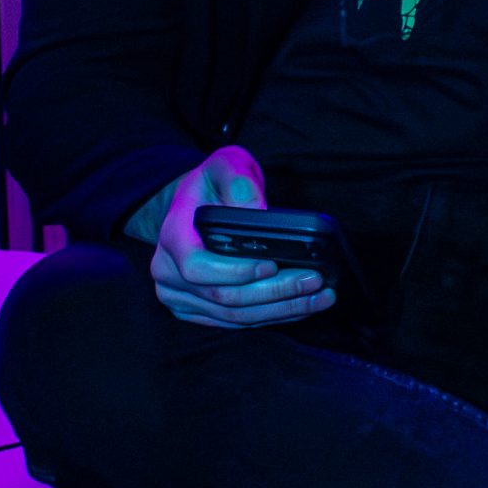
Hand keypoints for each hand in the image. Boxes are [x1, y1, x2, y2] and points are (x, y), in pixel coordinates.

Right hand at [138, 147, 337, 329]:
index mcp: (172, 237)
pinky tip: (302, 306)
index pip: (198, 267)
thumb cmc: (211, 185)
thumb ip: (239, 182)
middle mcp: (168, 273)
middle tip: (314, 280)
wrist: (192, 207)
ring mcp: (180, 297)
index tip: (273, 265)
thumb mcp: (224, 166)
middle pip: (224, 297)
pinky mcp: (198, 311)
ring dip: (282, 310)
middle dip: (275, 293)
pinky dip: (273, 316)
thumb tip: (259, 211)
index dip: (236, 272)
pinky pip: (237, 321)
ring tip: (320, 297)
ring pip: (234, 316)